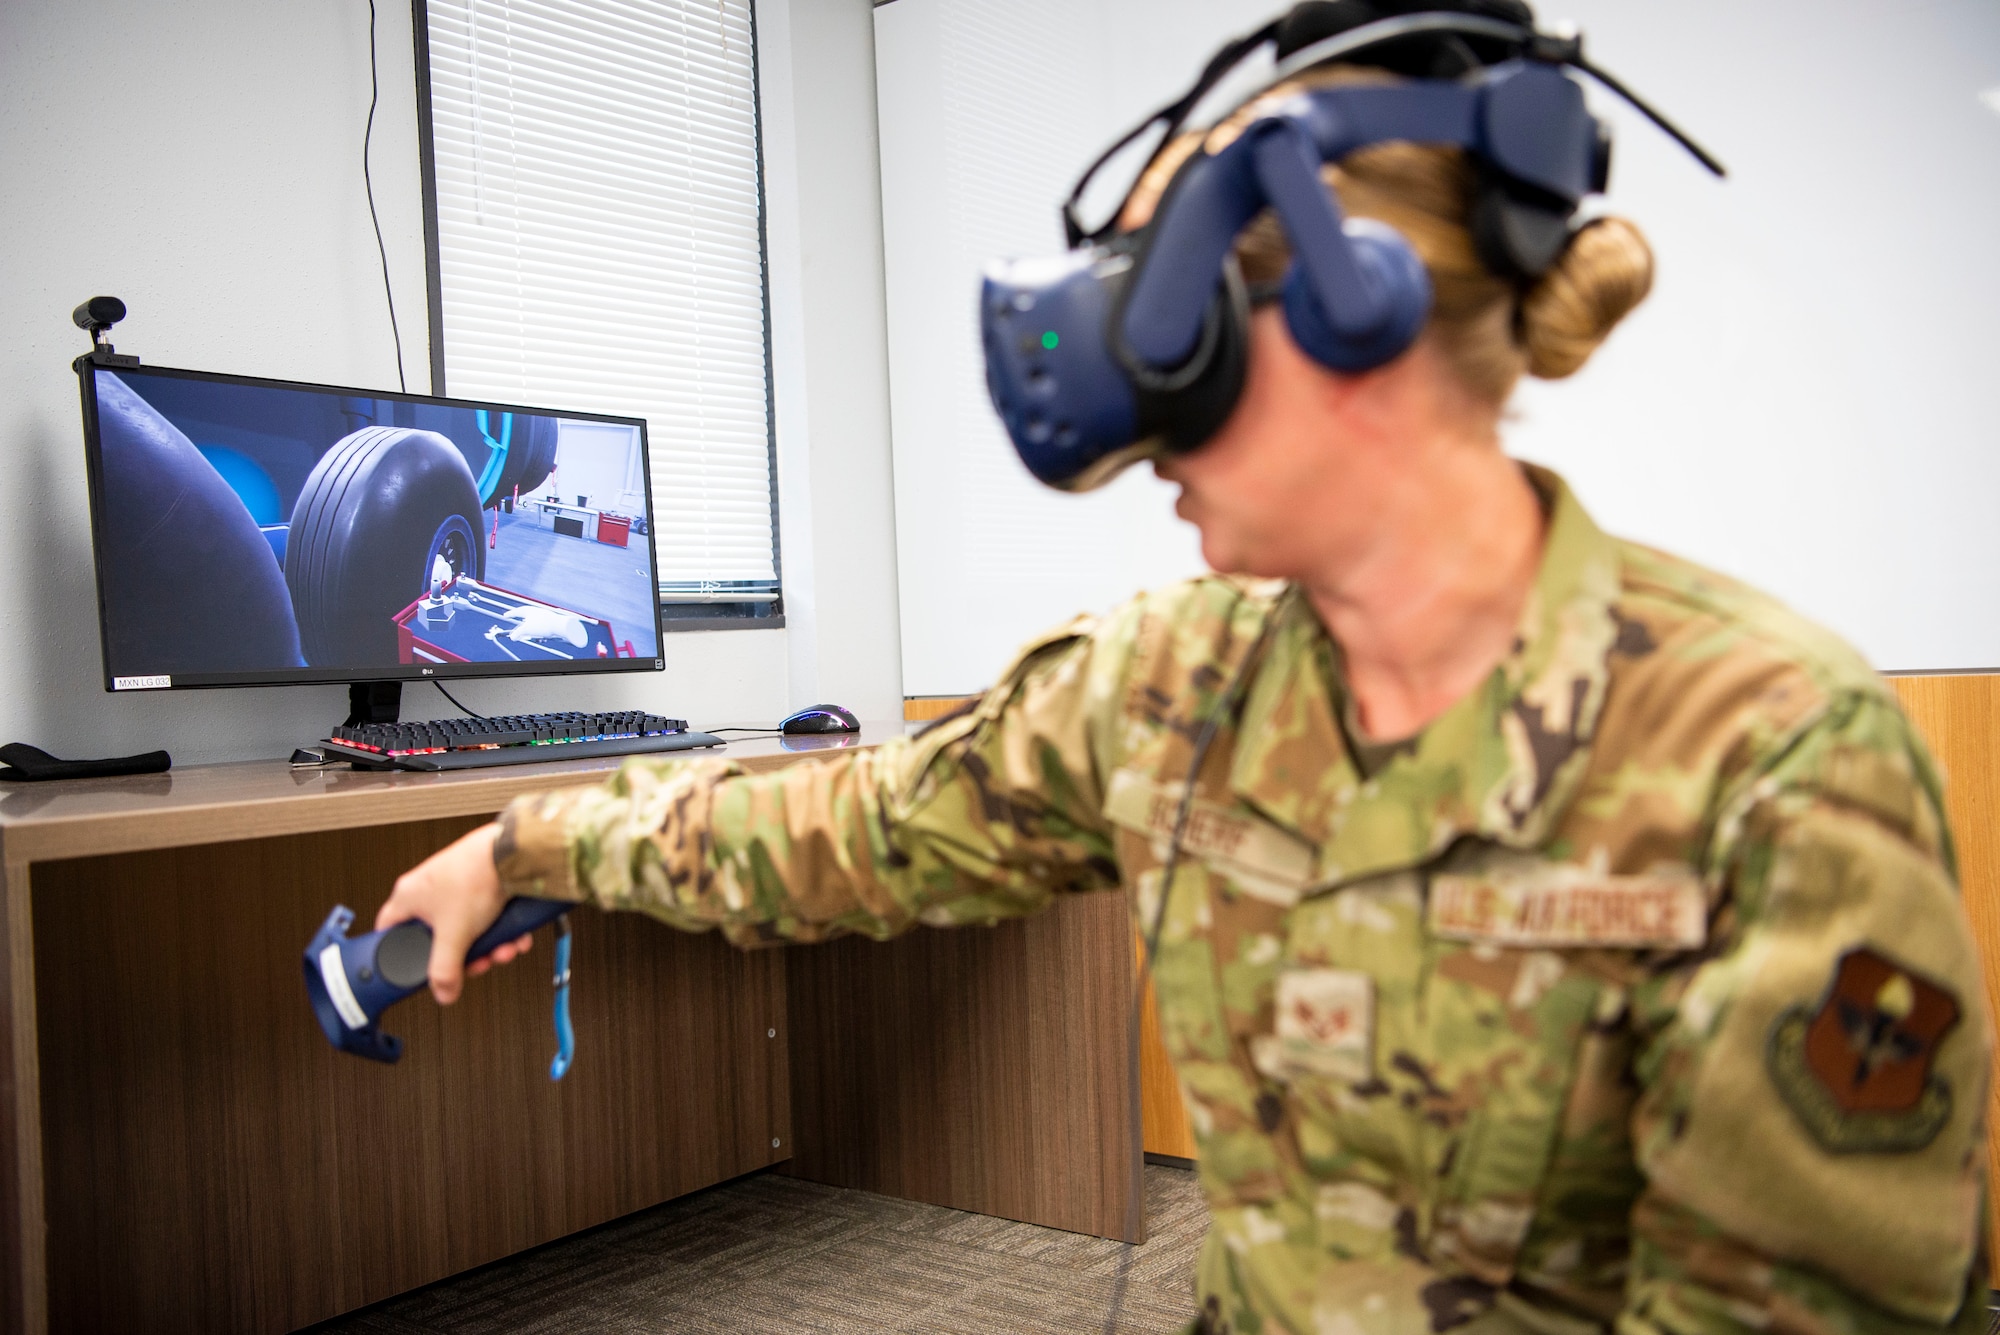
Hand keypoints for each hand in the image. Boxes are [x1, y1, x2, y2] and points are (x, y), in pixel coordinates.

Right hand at [376, 823, 532, 1004]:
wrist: (514, 854)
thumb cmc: (475, 875)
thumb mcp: (454, 935)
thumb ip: (445, 970)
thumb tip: (443, 992)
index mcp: (408, 896)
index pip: (387, 932)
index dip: (396, 954)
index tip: (412, 970)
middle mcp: (428, 889)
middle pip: (437, 939)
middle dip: (462, 957)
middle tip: (476, 964)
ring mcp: (455, 886)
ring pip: (466, 930)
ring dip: (488, 947)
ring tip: (503, 951)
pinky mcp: (480, 884)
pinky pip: (485, 918)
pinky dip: (501, 932)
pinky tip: (515, 939)